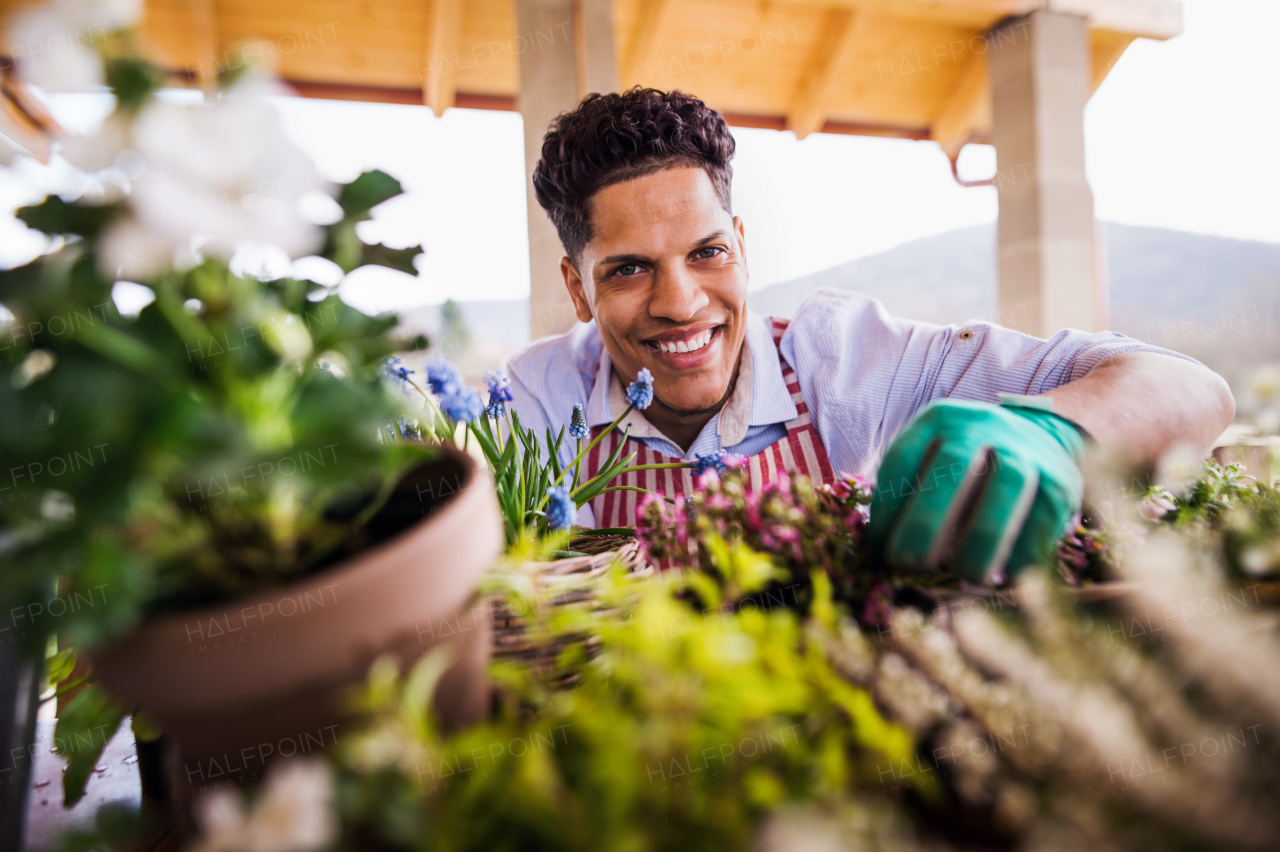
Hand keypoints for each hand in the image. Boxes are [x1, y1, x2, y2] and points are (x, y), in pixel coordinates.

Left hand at [868, 399, 1085, 583]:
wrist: (1042, 437)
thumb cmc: (969, 466)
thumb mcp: (933, 460)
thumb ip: (908, 496)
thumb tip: (881, 554)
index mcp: (939, 420)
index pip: (902, 459)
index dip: (887, 508)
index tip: (879, 551)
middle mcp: (982, 425)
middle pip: (953, 467)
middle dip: (928, 520)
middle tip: (909, 564)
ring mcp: (1025, 449)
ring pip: (1007, 486)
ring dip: (984, 536)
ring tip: (966, 575)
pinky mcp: (1062, 479)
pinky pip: (1045, 514)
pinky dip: (1025, 549)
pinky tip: (1006, 577)